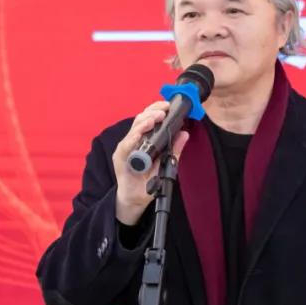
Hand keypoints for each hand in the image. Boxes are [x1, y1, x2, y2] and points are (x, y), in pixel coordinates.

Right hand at [111, 100, 188, 224]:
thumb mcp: (165, 164)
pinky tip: (139, 135)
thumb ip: (174, 150)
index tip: (167, 105)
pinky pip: (126, 146)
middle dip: (152, 112)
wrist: (136, 198)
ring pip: (133, 129)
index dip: (156, 109)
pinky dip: (132, 139)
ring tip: (154, 119)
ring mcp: (126, 148)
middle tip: (163, 111)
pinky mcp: (120, 157)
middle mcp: (134, 140)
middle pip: (141, 120)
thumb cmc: (148, 180)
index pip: (149, 119)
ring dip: (144, 123)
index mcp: (145, 139)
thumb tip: (184, 134)